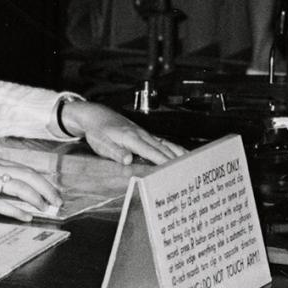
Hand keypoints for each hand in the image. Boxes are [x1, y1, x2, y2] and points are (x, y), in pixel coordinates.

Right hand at [0, 157, 60, 221]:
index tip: (54, 192)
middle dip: (46, 189)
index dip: (43, 182)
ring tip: (45, 208)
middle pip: (28, 176)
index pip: (26, 170)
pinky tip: (26, 216)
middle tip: (57, 202)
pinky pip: (1, 203)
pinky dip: (17, 210)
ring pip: (18, 187)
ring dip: (35, 199)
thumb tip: (17, 189)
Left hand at [61, 101, 184, 164]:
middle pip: (162, 148)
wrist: (96, 116)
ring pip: (165, 144)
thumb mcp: (101, 143)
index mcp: (131, 137)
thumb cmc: (98, 131)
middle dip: (175, 160)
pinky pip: (162, 142)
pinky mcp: (145, 135)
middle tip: (187, 172)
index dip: (163, 161)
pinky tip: (181, 154)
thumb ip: (115, 152)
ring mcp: (144, 134)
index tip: (173, 170)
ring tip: (191, 163)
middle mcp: (141, 134)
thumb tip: (128, 160)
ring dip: (178, 154)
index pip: (151, 152)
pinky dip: (173, 148)